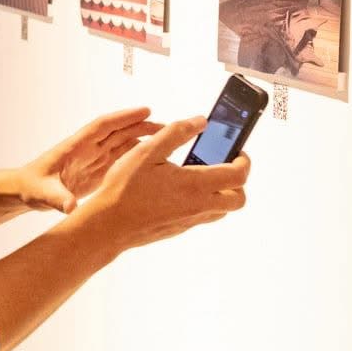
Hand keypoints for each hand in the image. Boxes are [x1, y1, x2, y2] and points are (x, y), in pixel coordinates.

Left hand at [20, 107, 161, 212]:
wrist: (25, 193)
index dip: (124, 118)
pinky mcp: (97, 171)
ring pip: (122, 143)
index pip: (102, 126)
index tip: (145, 111)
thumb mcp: (42, 194)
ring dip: (143, 139)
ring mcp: (93, 159)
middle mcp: (87, 149)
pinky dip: (137, 157)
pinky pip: (120, 159)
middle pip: (118, 131)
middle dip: (141, 126)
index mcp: (75, 147)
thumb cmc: (30, 187)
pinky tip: (154, 161)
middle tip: (166, 126)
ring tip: (167, 140)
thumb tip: (70, 206)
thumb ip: (57, 199)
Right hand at [75, 116, 250, 251]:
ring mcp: (189, 220)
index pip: (239, 175)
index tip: (236, 151)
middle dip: (238, 181)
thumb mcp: (147, 151)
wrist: (108, 225)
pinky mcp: (179, 229)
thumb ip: (176, 132)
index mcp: (196, 185)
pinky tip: (180, 190)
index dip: (243, 160)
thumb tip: (200, 121)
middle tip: (225, 165)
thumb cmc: (124, 189)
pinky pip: (202, 216)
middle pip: (239, 198)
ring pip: (222, 210)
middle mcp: (198, 206)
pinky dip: (203, 202)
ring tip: (202, 176)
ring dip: (222, 193)